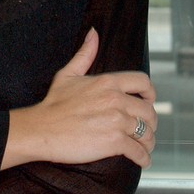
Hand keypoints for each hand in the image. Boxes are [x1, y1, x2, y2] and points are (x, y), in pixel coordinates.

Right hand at [3, 28, 156, 170]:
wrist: (41, 129)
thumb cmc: (53, 103)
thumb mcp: (68, 74)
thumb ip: (85, 54)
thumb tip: (93, 33)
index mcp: (108, 82)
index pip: (143, 82)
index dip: (150, 93)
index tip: (148, 101)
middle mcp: (116, 100)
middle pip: (149, 110)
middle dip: (151, 122)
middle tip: (146, 129)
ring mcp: (117, 122)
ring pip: (147, 132)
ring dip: (149, 142)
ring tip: (145, 147)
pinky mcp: (114, 143)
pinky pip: (138, 151)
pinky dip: (143, 158)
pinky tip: (141, 160)